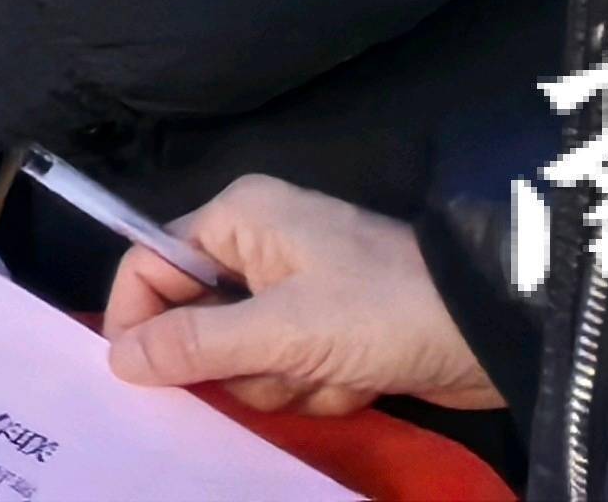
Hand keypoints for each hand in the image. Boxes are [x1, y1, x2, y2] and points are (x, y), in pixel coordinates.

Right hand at [104, 179, 501, 416]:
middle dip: (239, 363)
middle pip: (198, 322)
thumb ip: (197, 344)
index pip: (152, 266)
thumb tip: (118, 359)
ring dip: (282, 381)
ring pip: (243, 359)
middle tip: (278, 367)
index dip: (141, 322)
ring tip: (329, 374)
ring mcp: (296, 293)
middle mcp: (258, 249)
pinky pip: (287, 373)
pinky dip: (315, 388)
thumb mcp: (283, 331)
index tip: (142, 380)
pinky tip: (354, 382)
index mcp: (238, 220)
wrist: (489, 333)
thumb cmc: (380, 311)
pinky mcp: (328, 333)